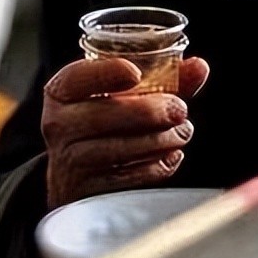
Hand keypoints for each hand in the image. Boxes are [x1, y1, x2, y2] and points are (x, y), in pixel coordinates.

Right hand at [42, 56, 208, 208]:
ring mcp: (69, 160)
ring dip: (161, 139)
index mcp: (61, 92)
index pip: (78, 77)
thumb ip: (161, 79)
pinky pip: (129, 178)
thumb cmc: (103, 123)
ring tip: (182, 133)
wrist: (73, 173)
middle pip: (105, 114)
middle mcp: (58, 124)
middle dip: (151, 111)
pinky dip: (157, 166)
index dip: (107, 73)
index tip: (136, 73)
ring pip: (120, 148)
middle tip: (180, 109)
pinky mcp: (88, 190)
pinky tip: (171, 155)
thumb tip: (199, 67)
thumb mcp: (120, 95)